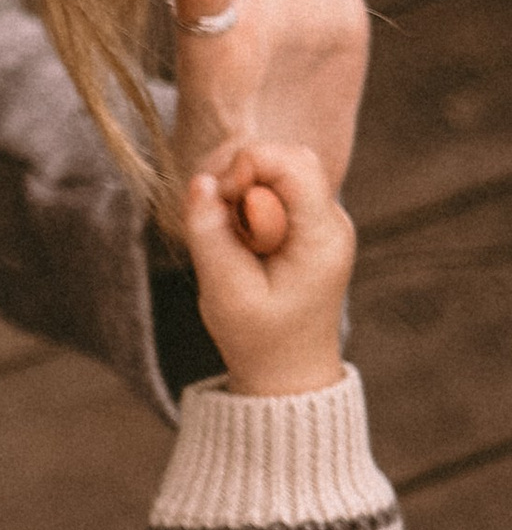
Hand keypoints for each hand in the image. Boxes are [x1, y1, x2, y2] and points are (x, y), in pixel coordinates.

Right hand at [182, 143, 352, 396]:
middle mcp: (328, 220)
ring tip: (225, 232)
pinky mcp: (301, 224)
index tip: (222, 205)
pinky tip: (231, 234)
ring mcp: (317, 220)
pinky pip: (270, 186)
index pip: (292, 161)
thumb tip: (200, 181)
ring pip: (274, 165)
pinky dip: (241, 198)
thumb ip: (210, 232)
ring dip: (237, 186)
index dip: (245, 166)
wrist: (287, 374)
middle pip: (284, 154)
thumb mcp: (226, 292)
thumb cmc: (259, 340)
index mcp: (321, 237)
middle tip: (218, 217)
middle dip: (239, 172)